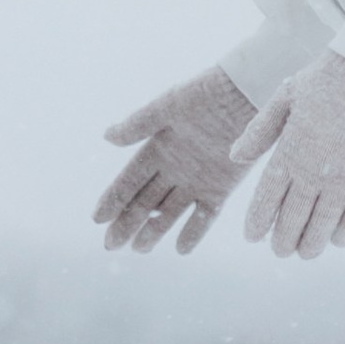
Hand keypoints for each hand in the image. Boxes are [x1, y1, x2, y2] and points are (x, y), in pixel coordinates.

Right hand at [95, 65, 257, 254]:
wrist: (247, 94)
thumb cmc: (206, 94)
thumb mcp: (168, 107)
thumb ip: (139, 125)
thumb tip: (107, 136)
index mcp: (157, 149)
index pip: (129, 181)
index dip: (113, 200)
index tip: (97, 219)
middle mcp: (173, 169)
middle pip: (144, 202)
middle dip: (127, 223)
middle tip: (111, 245)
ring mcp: (196, 181)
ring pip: (169, 212)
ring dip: (155, 231)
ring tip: (139, 249)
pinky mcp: (221, 189)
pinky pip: (205, 216)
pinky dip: (194, 232)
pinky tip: (180, 250)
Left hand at [229, 53, 344, 257]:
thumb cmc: (325, 80)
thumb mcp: (283, 99)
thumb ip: (258, 132)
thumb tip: (234, 157)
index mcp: (288, 153)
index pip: (266, 199)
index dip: (258, 223)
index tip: (252, 237)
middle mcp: (313, 172)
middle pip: (293, 220)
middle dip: (283, 240)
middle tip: (280, 250)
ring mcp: (344, 179)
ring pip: (322, 226)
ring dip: (311, 244)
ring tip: (304, 253)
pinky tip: (338, 240)